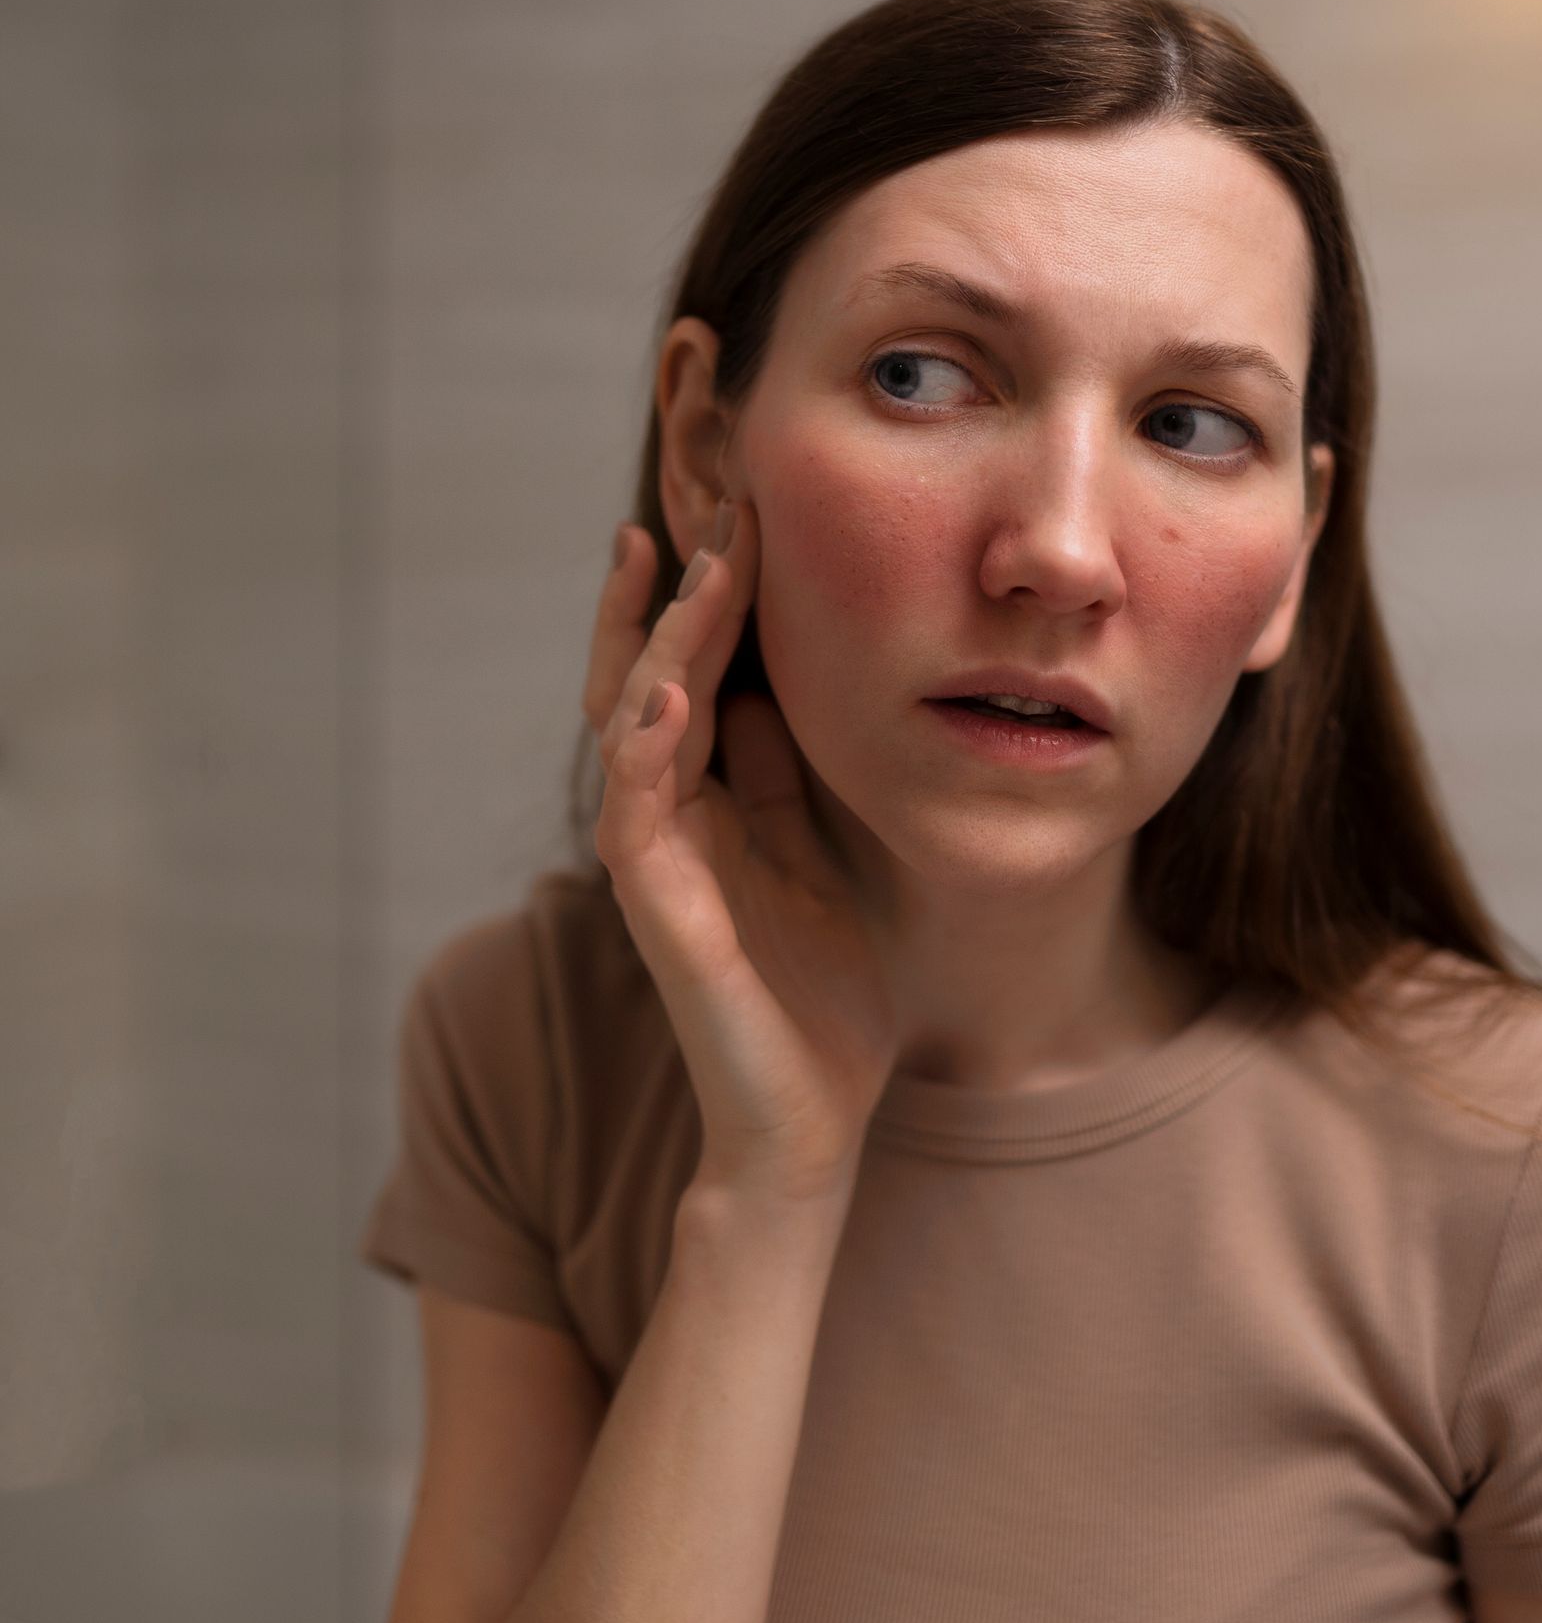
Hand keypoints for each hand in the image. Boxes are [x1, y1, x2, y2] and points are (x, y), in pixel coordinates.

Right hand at [583, 504, 899, 1200]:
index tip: (744, 511)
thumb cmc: (825, 999)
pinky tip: (665, 692)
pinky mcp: (660, 911)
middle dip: (675, 590)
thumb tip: (782, 685)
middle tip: (711, 502)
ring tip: (682, 563)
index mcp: (714, 801)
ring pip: (631, 723)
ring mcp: (657, 861)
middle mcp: (672, 818)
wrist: (814, 1121)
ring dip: (654, 642)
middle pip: (649, 674)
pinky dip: (644, 748)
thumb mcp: (828, 855)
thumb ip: (794, 777)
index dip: (712, 595)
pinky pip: (636, 813)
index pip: (698, 672)